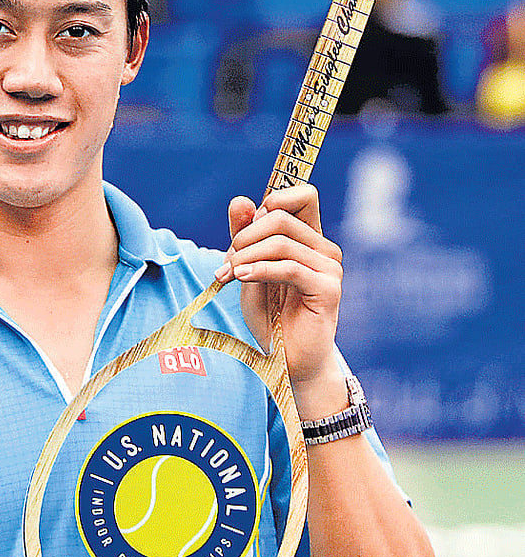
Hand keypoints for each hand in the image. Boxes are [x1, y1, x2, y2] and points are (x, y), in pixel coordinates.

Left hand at [215, 184, 343, 390]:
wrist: (284, 360)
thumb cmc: (269, 315)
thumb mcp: (247, 269)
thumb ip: (244, 236)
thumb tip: (239, 200)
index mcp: (308, 238)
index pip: (304, 195)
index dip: (272, 200)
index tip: (243, 229)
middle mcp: (324, 249)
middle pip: (281, 217)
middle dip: (244, 236)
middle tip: (227, 262)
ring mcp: (329, 268)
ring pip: (281, 241)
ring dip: (245, 255)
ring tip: (228, 274)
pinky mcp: (328, 289)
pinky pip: (289, 267)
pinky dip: (259, 270)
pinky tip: (240, 277)